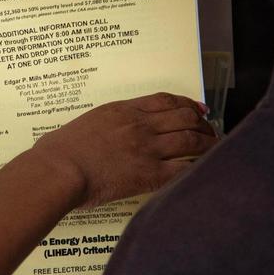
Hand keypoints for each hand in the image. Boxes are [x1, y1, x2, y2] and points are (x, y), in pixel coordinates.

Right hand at [31, 93, 217, 207]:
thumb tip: (104, 132)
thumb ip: (103, 124)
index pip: (165, 101)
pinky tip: (205, 171)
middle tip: (210, 131)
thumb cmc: (59, 150)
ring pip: (191, 140)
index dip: (187, 103)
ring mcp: (147, 149)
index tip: (198, 109)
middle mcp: (140, 125)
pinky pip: (185, 169)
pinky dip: (199, 168)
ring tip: (215, 149)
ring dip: (208, 144)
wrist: (58, 168)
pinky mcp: (149, 174)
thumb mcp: (85, 124)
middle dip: (203, 124)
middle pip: (185, 117)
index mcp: (123, 110)